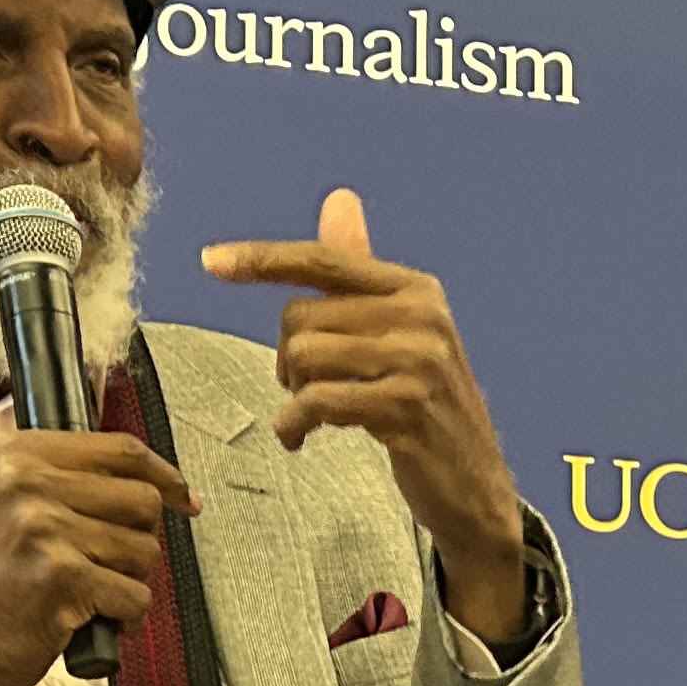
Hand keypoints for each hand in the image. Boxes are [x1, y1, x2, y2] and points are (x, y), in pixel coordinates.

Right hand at [0, 428, 196, 685]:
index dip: (165, 476)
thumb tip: (158, 486)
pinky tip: (92, 619)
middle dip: (139, 540)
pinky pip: (135, 595)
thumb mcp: (11, 507)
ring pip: (145, 550)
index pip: (122, 450)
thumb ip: (70, 483)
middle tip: (106, 564)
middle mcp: (28, 482)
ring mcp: (44, 528)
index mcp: (19, 455)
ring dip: (129, 582)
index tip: (183, 497)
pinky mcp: (61, 576)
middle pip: (143, 500)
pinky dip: (125, 618)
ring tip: (88, 593)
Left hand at [202, 191, 532, 643]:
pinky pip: (318, 400)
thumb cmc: (427, 408)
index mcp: (416, 289)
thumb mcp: (401, 334)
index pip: (323, 260)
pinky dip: (295, 424)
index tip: (211, 262)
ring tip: (307, 415)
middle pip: (301, 316)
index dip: (263, 259)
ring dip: (292, 393)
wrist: (475, 487)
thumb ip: (363, 273)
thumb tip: (339, 199)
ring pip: (304, 356)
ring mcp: (417, 362)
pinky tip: (299, 438)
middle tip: (302, 388)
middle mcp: (421, 317)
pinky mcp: (405, 408)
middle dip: (287, 357)